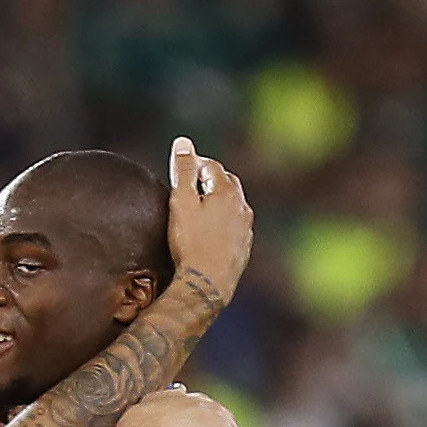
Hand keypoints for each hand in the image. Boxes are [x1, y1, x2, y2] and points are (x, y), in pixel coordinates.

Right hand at [165, 137, 252, 305]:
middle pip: (228, 184)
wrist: (208, 284)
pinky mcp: (244, 248)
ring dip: (220, 202)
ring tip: (202, 207)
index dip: (197, 162)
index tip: (183, 164)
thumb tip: (183, 142)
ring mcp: (246, 229)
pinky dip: (224, 222)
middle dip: (211, 179)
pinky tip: (211, 232)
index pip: (213, 167)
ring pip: (234, 206)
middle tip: (193, 182)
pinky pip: (235, 227)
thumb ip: (184, 171)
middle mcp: (242, 208)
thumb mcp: (181, 203)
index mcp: (227, 193)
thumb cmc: (191, 243)